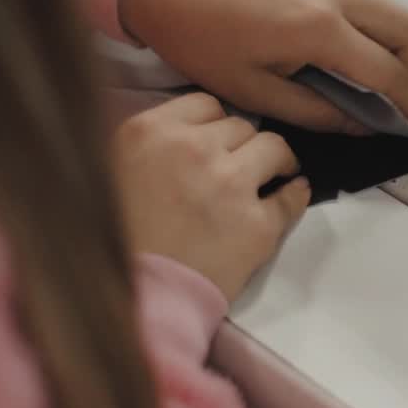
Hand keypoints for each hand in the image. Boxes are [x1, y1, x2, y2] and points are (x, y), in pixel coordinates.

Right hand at [112, 93, 309, 299]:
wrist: (134, 302)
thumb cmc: (115, 241)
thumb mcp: (112, 170)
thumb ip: (152, 142)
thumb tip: (195, 131)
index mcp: (150, 132)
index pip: (205, 104)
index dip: (213, 125)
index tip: (215, 143)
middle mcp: (193, 149)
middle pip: (240, 125)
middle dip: (239, 145)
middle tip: (234, 168)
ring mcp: (230, 184)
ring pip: (274, 147)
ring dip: (274, 160)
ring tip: (272, 175)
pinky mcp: (258, 224)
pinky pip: (293, 196)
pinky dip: (295, 195)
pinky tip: (291, 194)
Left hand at [119, 0, 407, 136]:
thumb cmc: (196, 41)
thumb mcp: (252, 91)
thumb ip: (316, 111)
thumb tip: (362, 125)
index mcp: (316, 27)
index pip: (387, 72)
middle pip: (406, 27)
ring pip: (383, 3)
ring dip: (391, 41)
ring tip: (375, 73)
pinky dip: (360, 16)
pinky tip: (334, 37)